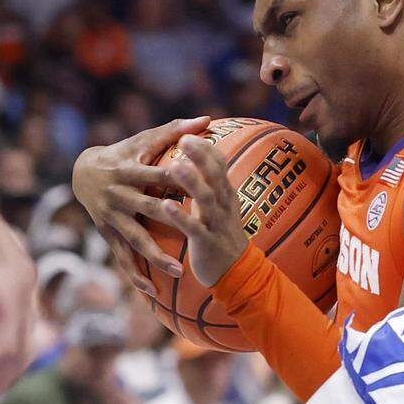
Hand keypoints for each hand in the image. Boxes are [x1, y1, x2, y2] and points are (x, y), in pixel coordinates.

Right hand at [72, 117, 210, 295]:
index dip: (177, 180)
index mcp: (129, 171)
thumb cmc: (123, 151)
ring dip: (156, 257)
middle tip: (196, 232)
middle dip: (171, 221)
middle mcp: (119, 196)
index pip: (157, 175)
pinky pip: (122, 259)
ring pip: (136, 240)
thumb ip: (175, 130)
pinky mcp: (108, 234)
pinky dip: (135, 276)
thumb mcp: (144, 139)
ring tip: (179, 271)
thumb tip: (206, 119)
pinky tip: (152, 292)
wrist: (82, 171)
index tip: (200, 186)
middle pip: (148, 210)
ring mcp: (112, 218)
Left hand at [159, 135, 249, 286]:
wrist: (236, 271)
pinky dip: (181, 216)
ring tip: (175, 165)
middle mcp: (223, 204)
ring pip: (205, 199)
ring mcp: (216, 223)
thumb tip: (204, 161)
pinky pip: (194, 228)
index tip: (189, 132)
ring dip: (191, 182)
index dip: (206, 147)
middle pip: (214, 175)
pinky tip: (167, 206)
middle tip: (183, 138)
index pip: (220, 164)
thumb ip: (212, 184)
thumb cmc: (222, 235)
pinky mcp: (207, 242)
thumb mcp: (221, 206)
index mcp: (225, 194)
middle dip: (199, 156)